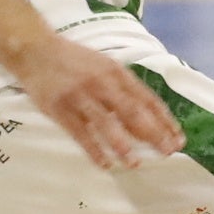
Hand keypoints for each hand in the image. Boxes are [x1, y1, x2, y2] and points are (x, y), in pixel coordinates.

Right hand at [0, 29, 183, 170]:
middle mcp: (101, 83)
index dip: (164, 120)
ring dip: (122, 145)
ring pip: (106, 123)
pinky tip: (106, 163)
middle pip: (132, 112)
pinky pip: (80, 133)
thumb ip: (123, 89)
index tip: (178, 138)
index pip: (146, 99)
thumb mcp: (104, 66)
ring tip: (135, 163)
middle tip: (167, 152)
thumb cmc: (74, 60)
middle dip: (152, 133)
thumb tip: (148, 117)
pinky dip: (94, 149)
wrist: (35, 50)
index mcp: (116, 72)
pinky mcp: (60, 108)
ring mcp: (80, 96)